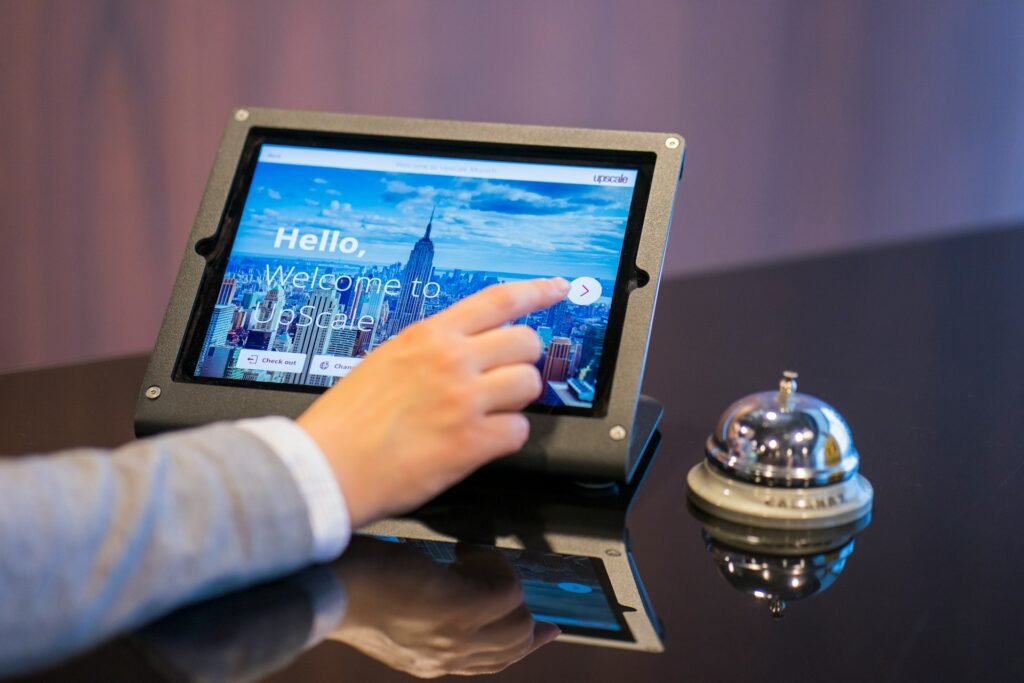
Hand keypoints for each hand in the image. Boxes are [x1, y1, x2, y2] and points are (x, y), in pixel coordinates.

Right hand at [297, 277, 569, 527]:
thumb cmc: (347, 420)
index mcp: (428, 336)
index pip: (498, 300)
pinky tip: (480, 442)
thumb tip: (468, 349)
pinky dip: (505, 438)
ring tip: (487, 413)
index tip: (559, 288)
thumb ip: (431, 350)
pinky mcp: (471, 442)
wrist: (326, 467)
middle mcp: (451, 360)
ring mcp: (464, 400)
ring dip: (516, 400)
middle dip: (523, 361)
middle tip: (506, 377)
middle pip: (526, 343)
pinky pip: (518, 431)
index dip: (537, 291)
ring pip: (530, 385)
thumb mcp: (386, 360)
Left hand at [330, 536, 559, 677]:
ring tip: (471, 558)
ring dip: (503, 580)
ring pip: (519, 621)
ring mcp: (456, 636)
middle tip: (504, 575)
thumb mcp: (391, 613)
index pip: (491, 663)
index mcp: (429, 661)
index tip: (546, 629)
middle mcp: (446, 657)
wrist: (327, 583)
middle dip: (522, 609)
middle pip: (514, 645)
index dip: (524, 644)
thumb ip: (424, 616)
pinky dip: (493, 564)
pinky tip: (464, 550)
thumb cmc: (348, 585)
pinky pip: (508, 590)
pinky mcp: (461, 608)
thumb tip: (453, 590)